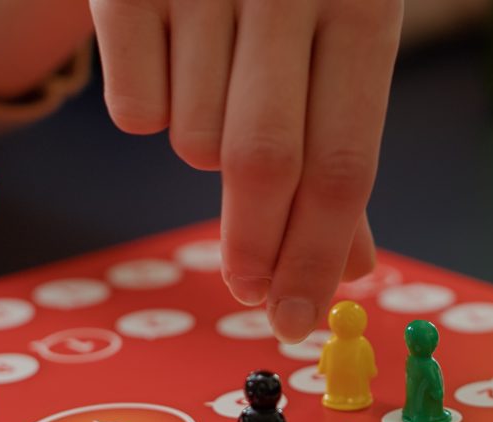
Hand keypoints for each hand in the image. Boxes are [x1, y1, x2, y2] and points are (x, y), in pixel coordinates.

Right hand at [90, 0, 401, 342]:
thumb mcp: (339, 39)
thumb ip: (339, 148)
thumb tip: (349, 268)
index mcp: (361, 5)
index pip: (342, 162)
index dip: (316, 255)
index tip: (296, 319)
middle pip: (264, 164)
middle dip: (255, 246)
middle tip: (251, 289)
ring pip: (192, 141)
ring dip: (203, 149)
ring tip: (216, 90)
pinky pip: (131, 108)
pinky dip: (148, 109)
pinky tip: (169, 59)